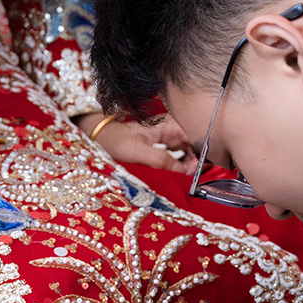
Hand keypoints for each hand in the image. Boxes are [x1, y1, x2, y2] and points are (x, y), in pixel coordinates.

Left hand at [78, 113, 193, 171]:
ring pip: (186, 150)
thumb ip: (161, 159)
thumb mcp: (139, 152)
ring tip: (187, 176)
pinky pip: (177, 155)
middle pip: (193, 143)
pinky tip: (178, 173)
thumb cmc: (116, 141)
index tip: (201, 167)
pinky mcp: (160, 147)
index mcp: (167, 126)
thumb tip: (183, 170)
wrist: (100, 139)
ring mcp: (165, 138)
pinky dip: (180, 164)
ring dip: (189, 163)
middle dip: (196, 159)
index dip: (201, 151)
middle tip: (194, 175)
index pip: (194, 135)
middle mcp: (169, 130)